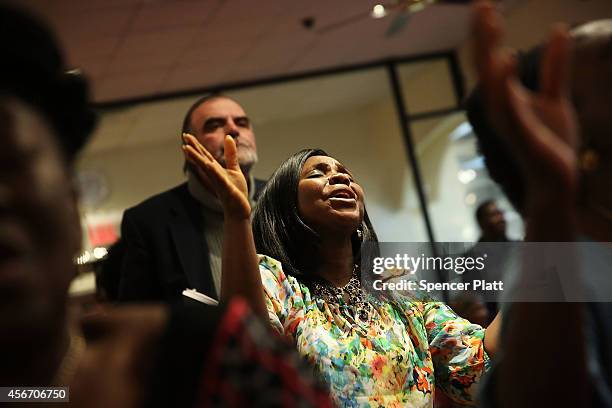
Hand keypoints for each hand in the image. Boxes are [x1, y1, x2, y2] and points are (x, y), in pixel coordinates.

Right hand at [182, 133, 250, 219]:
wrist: (239, 210)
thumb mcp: (234, 169)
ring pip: (206, 168)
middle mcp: (215, 175)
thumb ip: (230, 154)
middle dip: (193, 149)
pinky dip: (214, 172)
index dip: (196, 145)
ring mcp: (219, 182)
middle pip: (202, 160)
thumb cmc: (236, 191)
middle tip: (183, 138)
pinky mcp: (227, 190)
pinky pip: (220, 180)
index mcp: (216, 170)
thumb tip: (228, 137)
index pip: (204, 155)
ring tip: (187, 149)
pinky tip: (209, 165)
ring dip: (197, 159)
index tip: (186, 136)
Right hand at [472, 1, 578, 199]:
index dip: (486, 33)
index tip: (484, 5)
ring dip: (488, 51)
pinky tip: (504, 59)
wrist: (557, 179)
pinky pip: (508, 104)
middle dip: (482, 35)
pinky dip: (504, 82)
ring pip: (491, 81)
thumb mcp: (555, 96)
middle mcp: (500, 107)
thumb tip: (558, 29)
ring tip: (488, 22)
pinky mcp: (521, 133)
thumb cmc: (551, 143)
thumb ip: (554, 66)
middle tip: (481, 4)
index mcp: (506, 97)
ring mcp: (507, 120)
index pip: (490, 60)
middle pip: (485, 66)